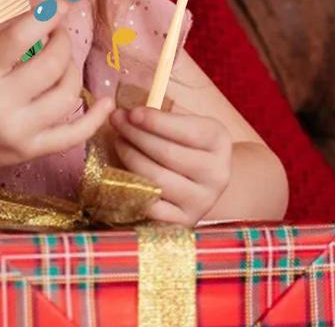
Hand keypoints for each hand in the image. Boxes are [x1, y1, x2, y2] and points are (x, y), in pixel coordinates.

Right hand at [0, 5, 114, 184]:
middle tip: (58, 34)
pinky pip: (74, 135)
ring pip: (67, 94)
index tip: (62, 3)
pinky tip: (105, 102)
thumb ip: (2, 34)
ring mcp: (19, 132)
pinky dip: (96, 118)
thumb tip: (43, 13)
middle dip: (62, 41)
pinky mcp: (32, 152)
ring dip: (72, 70)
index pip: (19, 38)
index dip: (46, 16)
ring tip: (62, 61)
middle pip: (51, 65)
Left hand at [111, 107, 231, 225]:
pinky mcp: (185, 221)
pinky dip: (134, 187)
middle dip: (135, 134)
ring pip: (157, 179)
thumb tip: (126, 113)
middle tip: (116, 121)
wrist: (203, 179)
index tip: (130, 112)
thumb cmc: (184, 141)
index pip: (185, 130)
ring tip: (119, 141)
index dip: (154, 121)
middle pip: (167, 153)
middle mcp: (217, 173)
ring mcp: (203, 200)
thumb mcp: (183, 122)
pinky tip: (123, 171)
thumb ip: (160, 115)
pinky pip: (152, 206)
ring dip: (130, 157)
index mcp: (218, 140)